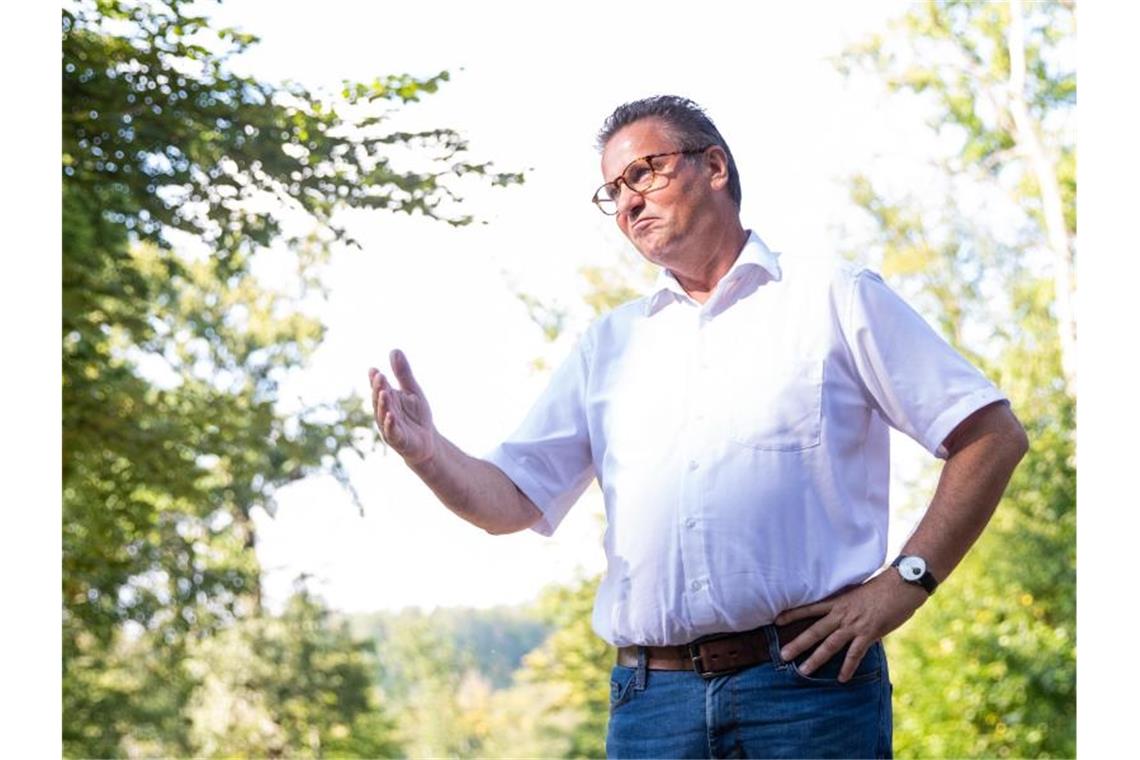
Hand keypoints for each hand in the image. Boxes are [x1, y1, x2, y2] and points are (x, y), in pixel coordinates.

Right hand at [368, 349, 435, 464]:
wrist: (427, 441)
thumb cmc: (416, 416)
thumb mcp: (412, 391)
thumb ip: (403, 373)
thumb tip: (394, 350)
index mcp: (387, 400)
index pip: (379, 388)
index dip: (375, 380)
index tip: (374, 370)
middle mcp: (384, 412)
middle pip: (379, 399)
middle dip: (378, 389)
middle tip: (380, 376)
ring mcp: (389, 427)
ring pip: (383, 415)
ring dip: (383, 404)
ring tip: (384, 392)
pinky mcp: (397, 440)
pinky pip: (392, 432)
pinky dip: (390, 424)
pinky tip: (391, 415)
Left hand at [774, 570, 927, 681]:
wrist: (902, 584)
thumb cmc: (882, 588)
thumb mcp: (858, 593)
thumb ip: (848, 605)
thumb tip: (842, 615)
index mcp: (838, 601)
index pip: (809, 608)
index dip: (792, 614)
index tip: (775, 620)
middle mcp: (842, 614)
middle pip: (814, 630)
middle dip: (797, 643)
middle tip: (782, 655)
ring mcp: (854, 624)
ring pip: (830, 644)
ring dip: (816, 659)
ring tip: (803, 671)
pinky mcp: (870, 633)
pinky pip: (855, 654)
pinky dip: (848, 667)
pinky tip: (842, 679)